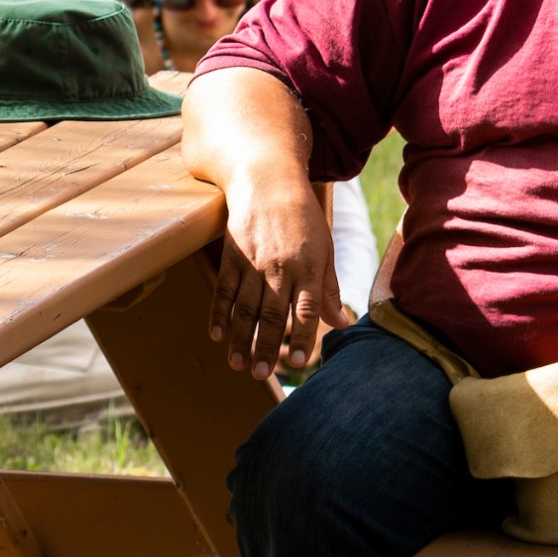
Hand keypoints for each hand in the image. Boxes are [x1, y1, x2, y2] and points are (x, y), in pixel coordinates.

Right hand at [207, 172, 347, 380]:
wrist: (268, 182)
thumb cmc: (303, 219)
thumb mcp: (324, 250)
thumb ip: (329, 289)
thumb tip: (341, 323)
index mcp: (307, 268)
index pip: (306, 309)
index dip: (305, 336)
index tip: (302, 362)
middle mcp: (279, 268)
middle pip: (272, 314)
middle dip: (266, 347)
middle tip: (261, 374)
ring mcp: (252, 263)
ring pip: (245, 307)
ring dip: (240, 338)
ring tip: (238, 365)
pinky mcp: (232, 257)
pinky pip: (224, 289)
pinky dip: (218, 313)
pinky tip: (216, 334)